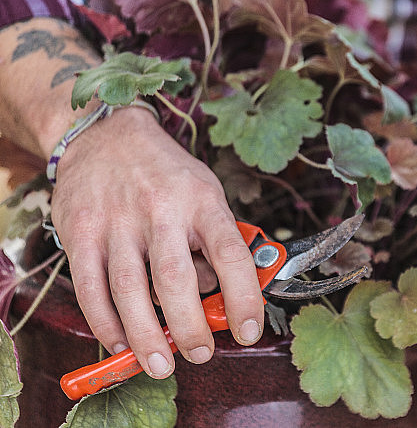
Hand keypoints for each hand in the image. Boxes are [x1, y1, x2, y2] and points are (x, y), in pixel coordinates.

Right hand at [50, 106, 263, 377]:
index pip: (231, 254)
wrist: (106, 135)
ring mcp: (118, 222)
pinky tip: (121, 342)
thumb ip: (217, 240)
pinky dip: (106, 323)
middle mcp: (161, 210)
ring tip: (162, 364)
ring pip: (130, 290)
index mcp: (202, 201)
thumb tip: (226, 295)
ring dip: (147, 336)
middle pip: (176, 280)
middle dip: (191, 327)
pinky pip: (91, 288)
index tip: (250, 331)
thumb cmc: (167, 174)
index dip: (244, 297)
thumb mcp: (206, 193)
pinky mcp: (82, 232)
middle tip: (201, 354)